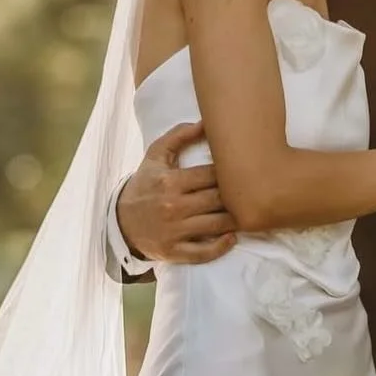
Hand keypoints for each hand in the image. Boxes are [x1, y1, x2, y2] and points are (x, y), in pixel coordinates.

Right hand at [117, 121, 237, 264]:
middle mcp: (173, 206)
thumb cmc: (146, 183)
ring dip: (236, 219)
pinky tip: (232, 237)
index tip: (244, 169)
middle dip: (238, 195)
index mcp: (171, 181)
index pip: (212, 175)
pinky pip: (203, 253)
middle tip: (254, 191)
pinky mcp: (173, 251)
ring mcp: (174, 231)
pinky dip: (221, 246)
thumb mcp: (156, 155)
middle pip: (218, 199)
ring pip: (216, 225)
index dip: (231, 171)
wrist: (121, 220)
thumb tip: (206, 122)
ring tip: (247, 212)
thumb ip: (179, 135)